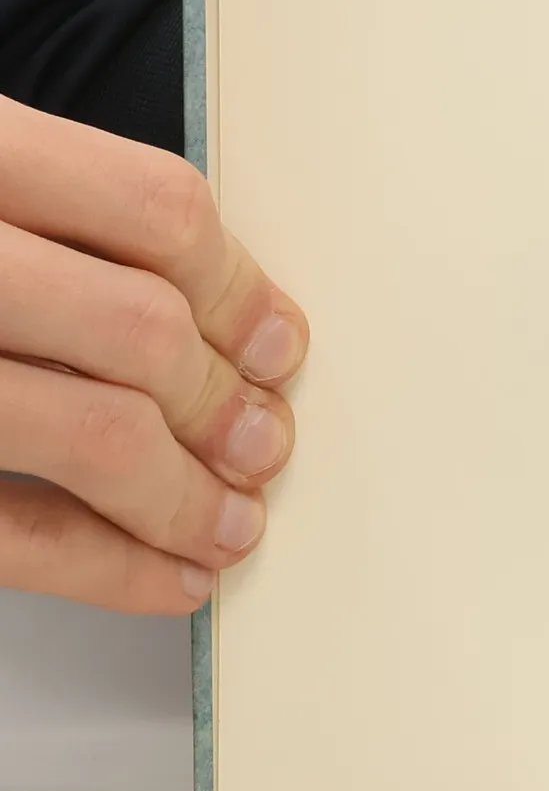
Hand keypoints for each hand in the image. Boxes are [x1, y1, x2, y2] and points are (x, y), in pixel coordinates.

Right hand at [0, 98, 306, 611]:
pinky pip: (10, 535)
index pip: (155, 210)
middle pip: (137, 330)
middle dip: (221, 403)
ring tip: (231, 521)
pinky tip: (168, 580)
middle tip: (263, 442)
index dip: (240, 287)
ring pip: (91, 434)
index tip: (278, 344)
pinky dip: (111, 570)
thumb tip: (229, 318)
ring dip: (186, 496)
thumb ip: (46, 216)